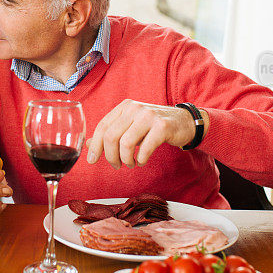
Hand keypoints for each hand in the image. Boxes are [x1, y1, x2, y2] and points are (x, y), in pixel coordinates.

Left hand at [86, 99, 207, 168]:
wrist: (184, 121)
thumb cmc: (154, 126)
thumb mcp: (131, 126)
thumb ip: (111, 134)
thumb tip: (88, 145)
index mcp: (124, 107)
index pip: (102, 126)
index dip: (95, 146)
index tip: (91, 161)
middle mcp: (135, 108)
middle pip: (111, 136)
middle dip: (111, 156)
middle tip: (116, 166)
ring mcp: (149, 116)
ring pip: (126, 143)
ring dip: (126, 159)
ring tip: (131, 163)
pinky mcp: (162, 126)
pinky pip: (144, 148)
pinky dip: (140, 159)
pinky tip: (142, 160)